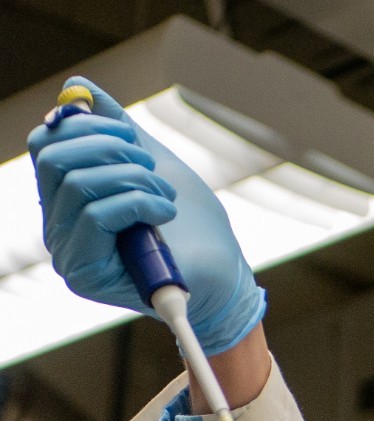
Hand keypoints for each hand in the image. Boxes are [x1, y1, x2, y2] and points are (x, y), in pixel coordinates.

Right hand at [27, 76, 264, 354]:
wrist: (224, 277)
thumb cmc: (192, 226)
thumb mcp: (153, 164)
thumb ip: (116, 129)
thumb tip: (77, 87)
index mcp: (66, 199)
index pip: (46, 145)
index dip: (86, 126)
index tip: (131, 135)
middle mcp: (57, 227)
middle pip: (54, 158)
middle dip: (112, 148)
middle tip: (151, 167)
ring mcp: (67, 253)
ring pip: (79, 184)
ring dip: (134, 179)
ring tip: (165, 196)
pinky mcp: (85, 275)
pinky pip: (96, 214)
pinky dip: (139, 202)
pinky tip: (165, 214)